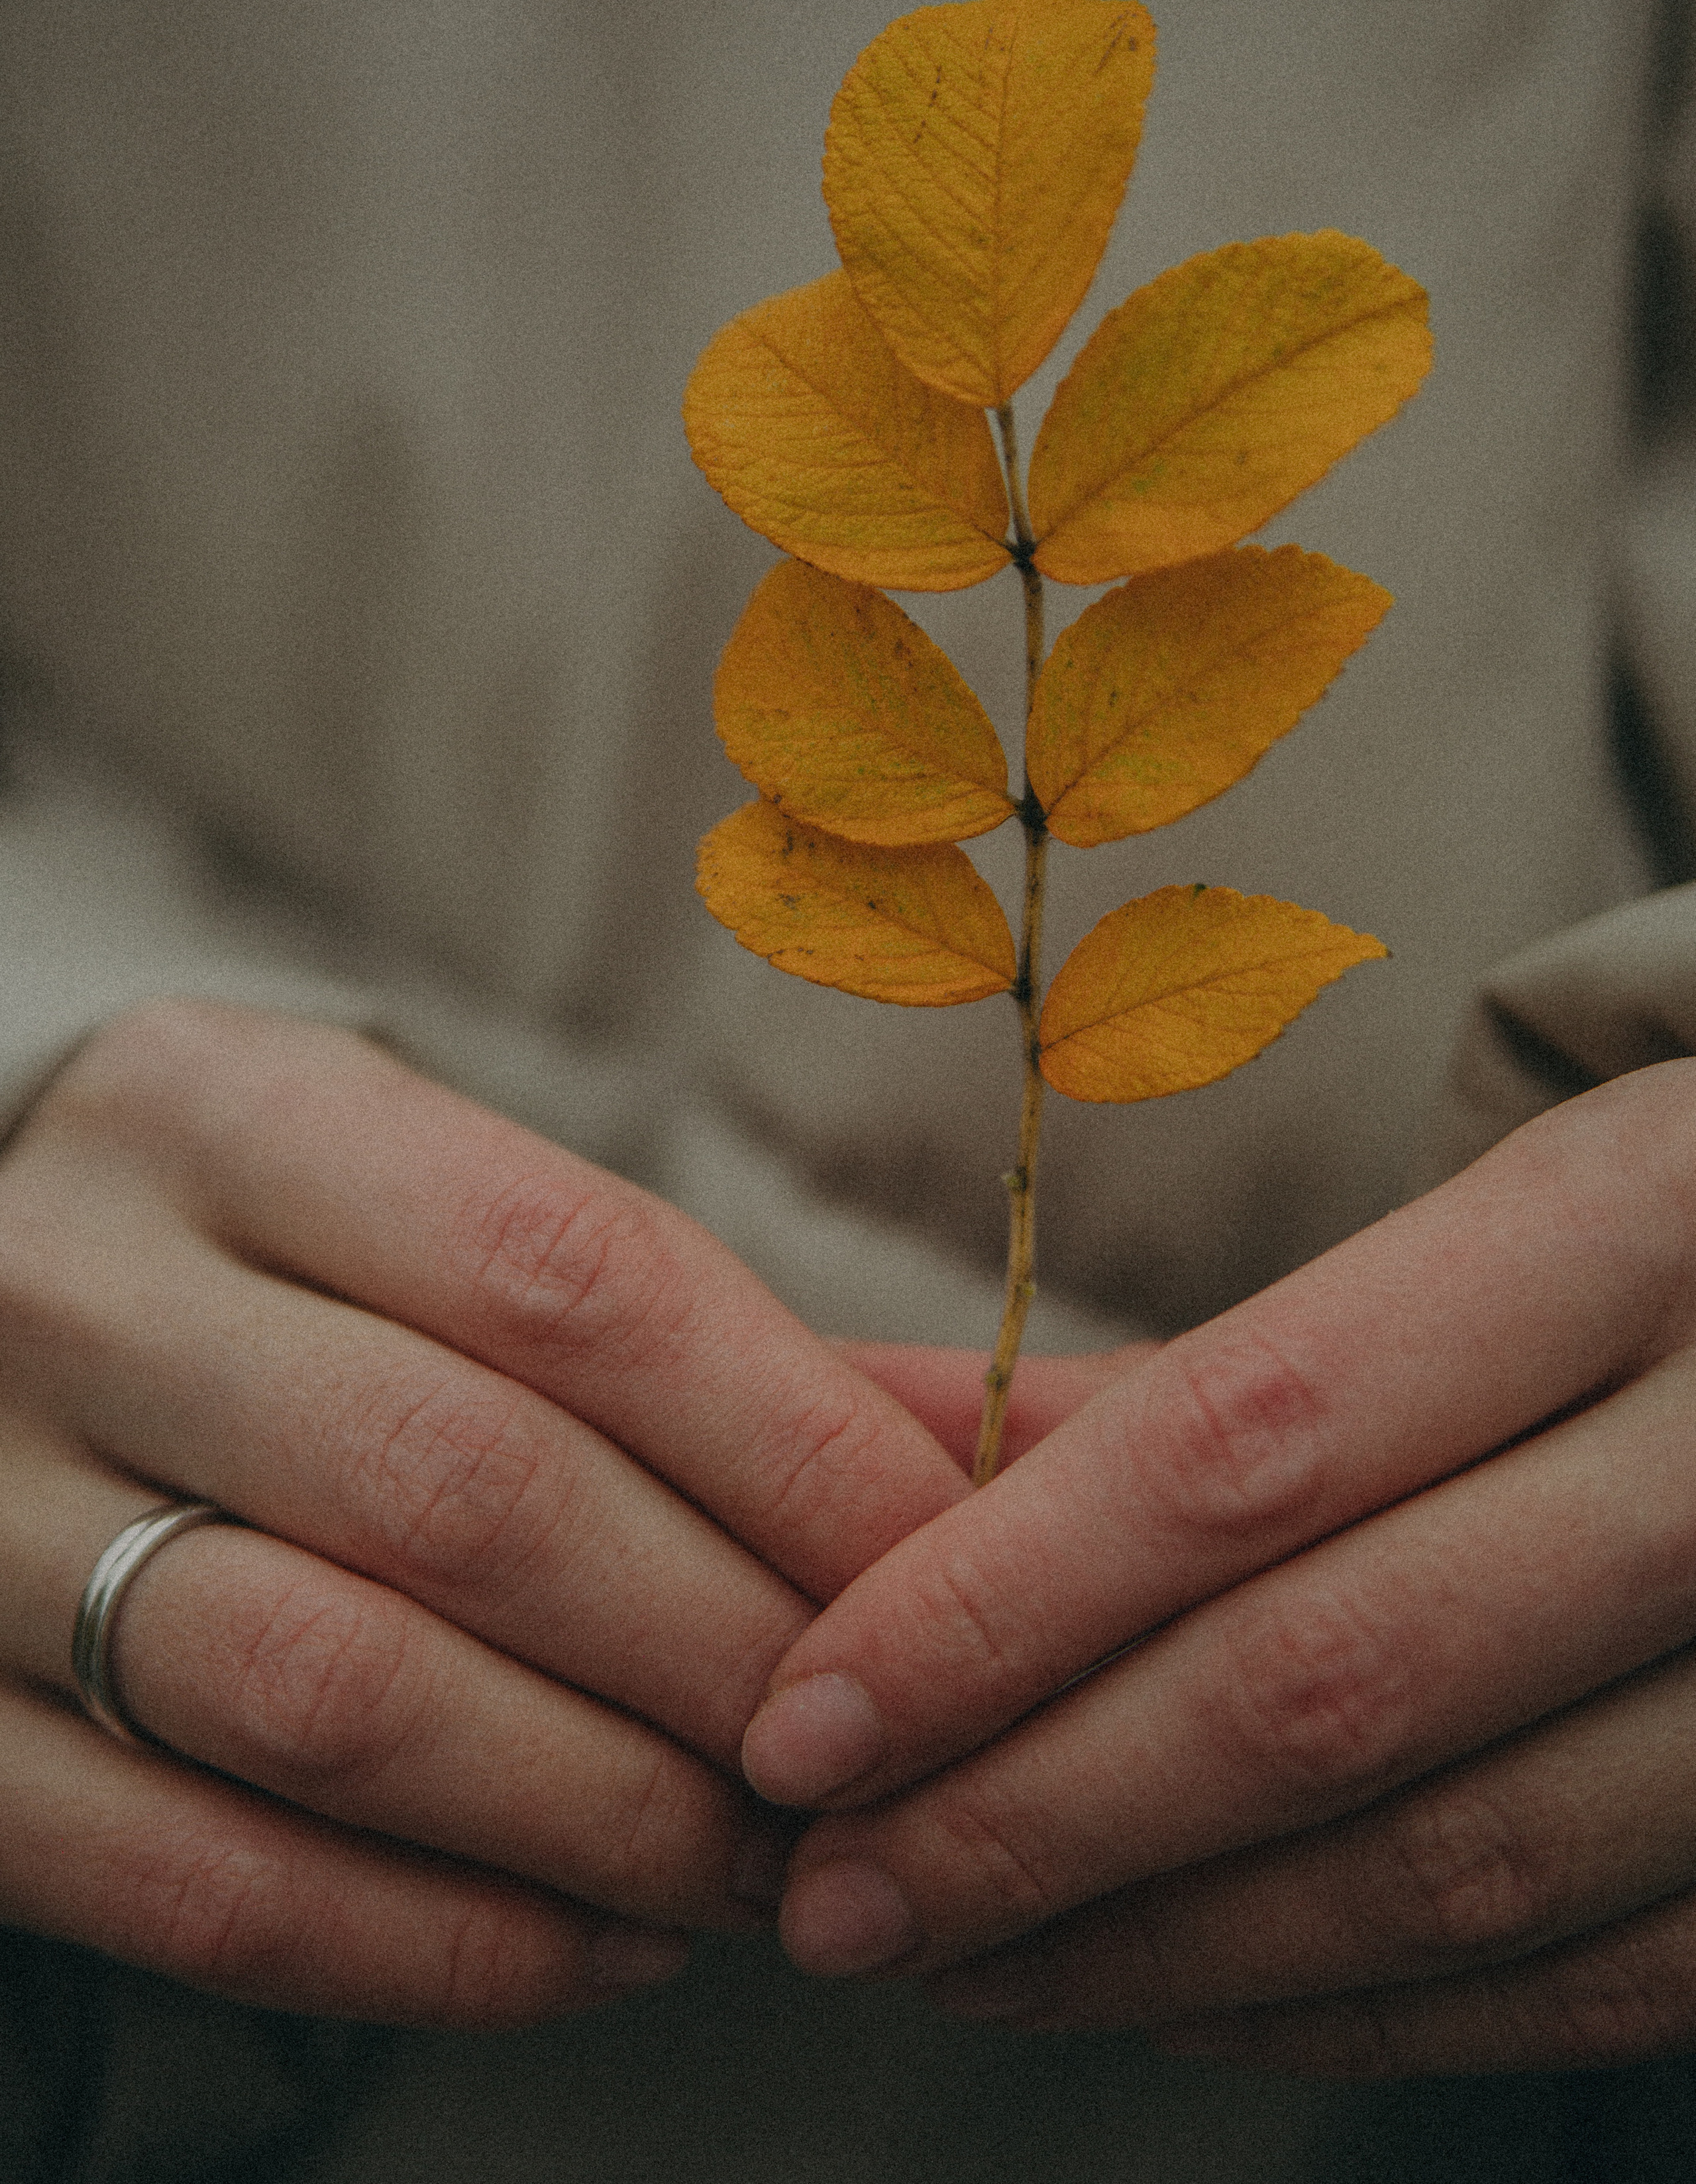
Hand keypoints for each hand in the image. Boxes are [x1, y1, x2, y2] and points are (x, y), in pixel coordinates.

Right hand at [0, 998, 967, 2025]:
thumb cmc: (273, 1261)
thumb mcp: (415, 1196)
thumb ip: (650, 1318)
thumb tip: (949, 1475)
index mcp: (228, 1113)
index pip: (569, 1275)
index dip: (791, 1442)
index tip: (940, 1561)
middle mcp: (76, 1293)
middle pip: (472, 1492)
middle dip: (722, 1646)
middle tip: (872, 1742)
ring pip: (341, 1697)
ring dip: (602, 1812)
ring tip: (759, 1862)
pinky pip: (201, 1885)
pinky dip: (437, 1945)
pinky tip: (598, 1948)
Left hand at [744, 1060, 1695, 2074]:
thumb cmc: (1632, 1275)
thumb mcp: (1432, 1248)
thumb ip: (1144, 1375)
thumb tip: (837, 1447)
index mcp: (1624, 1230)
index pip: (1250, 1445)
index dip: (1002, 1603)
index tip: (806, 1719)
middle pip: (1327, 1680)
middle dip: (1037, 1815)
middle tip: (835, 1892)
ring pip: (1445, 1863)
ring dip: (1158, 1942)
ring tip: (955, 1955)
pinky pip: (1566, 1977)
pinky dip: (1340, 2007)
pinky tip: (1164, 1989)